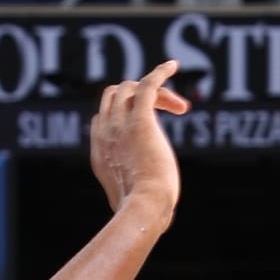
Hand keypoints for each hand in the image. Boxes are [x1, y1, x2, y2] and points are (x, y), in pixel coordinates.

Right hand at [89, 60, 187, 224]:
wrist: (143, 211)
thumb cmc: (142, 214)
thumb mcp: (130, 202)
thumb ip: (133, 193)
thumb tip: (146, 210)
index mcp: (100, 151)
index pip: (103, 116)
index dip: (124, 114)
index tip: (150, 128)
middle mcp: (106, 133)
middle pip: (116, 95)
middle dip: (140, 97)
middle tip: (170, 112)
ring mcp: (120, 125)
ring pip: (132, 88)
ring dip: (157, 91)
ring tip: (180, 107)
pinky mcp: (141, 121)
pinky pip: (148, 84)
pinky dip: (161, 72)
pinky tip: (173, 66)